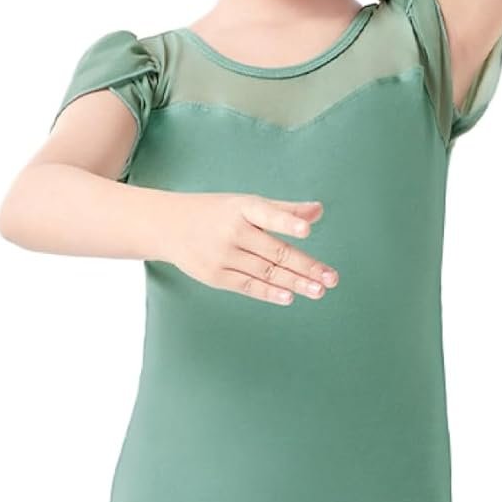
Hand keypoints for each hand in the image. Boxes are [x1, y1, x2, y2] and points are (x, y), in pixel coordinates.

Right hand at [161, 192, 338, 305]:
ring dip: (295, 283)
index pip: (268, 215)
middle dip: (307, 266)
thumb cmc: (216, 213)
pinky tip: (290, 296)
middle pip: (276, 252)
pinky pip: (248, 286)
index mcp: (243, 208)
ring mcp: (223, 255)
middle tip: (331, 278)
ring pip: (266, 272)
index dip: (288, 223)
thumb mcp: (246, 204)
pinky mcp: (215, 276)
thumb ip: (283, 210)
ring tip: (319, 290)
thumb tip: (317, 212)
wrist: (169, 226)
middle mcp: (233, 231)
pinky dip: (270, 292)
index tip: (307, 231)